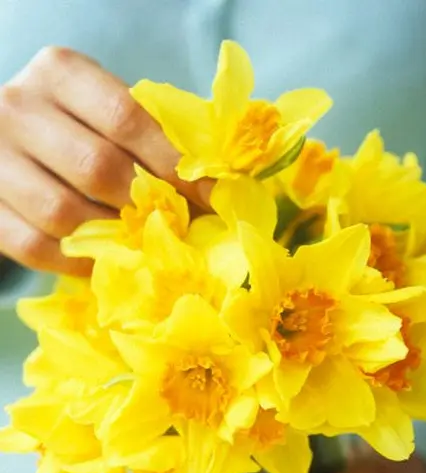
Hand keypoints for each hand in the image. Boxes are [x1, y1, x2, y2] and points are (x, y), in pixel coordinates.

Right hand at [0, 46, 206, 275]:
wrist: (10, 137)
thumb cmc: (81, 124)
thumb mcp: (110, 107)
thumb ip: (155, 133)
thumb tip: (218, 185)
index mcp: (60, 72)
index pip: (128, 117)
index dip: (175, 162)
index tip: (213, 195)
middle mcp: (18, 106)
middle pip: (98, 167)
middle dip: (151, 204)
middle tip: (186, 226)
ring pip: (63, 212)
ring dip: (116, 237)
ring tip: (150, 246)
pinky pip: (33, 245)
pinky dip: (76, 260)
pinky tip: (106, 260)